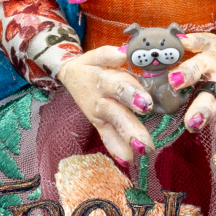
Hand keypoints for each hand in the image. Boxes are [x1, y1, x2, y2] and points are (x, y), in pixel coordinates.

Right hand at [56, 46, 154, 162]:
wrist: (70, 76)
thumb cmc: (91, 65)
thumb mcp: (97, 55)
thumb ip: (110, 55)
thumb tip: (126, 53)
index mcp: (102, 80)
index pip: (118, 86)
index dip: (131, 94)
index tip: (146, 104)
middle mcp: (100, 101)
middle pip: (116, 114)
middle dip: (130, 129)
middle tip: (146, 143)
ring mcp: (99, 116)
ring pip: (112, 129)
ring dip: (126, 141)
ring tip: (142, 152)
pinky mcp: (99, 125)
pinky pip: (107, 138)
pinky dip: (116, 150)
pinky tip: (127, 161)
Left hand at [170, 33, 215, 136]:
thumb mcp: (207, 42)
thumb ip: (192, 41)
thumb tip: (176, 39)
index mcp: (210, 59)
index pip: (197, 66)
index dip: (186, 74)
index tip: (173, 81)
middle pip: (213, 92)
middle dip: (202, 108)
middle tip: (191, 121)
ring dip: (215, 117)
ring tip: (203, 128)